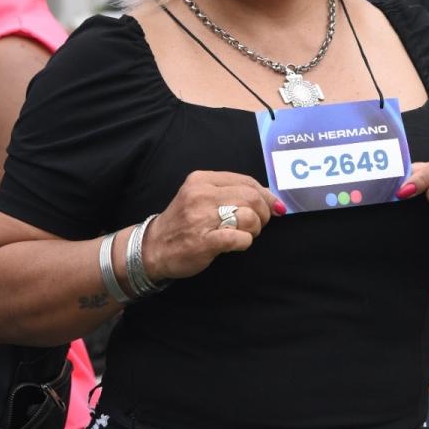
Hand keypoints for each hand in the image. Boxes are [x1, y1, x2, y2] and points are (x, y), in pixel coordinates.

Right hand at [142, 171, 283, 281]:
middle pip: (251, 197)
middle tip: (259, 224)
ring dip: (254, 229)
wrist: (154, 248)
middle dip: (264, 213)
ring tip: (244, 234)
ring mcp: (201, 218)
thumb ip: (231, 192)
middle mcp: (201, 195)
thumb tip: (270, 197)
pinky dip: (245, 242)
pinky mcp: (203, 241)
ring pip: (248, 216)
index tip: (275, 206)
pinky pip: (240, 238)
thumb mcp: (201, 197)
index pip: (246, 181)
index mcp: (202, 180)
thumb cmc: (184, 223)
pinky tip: (237, 244)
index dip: (266, 195)